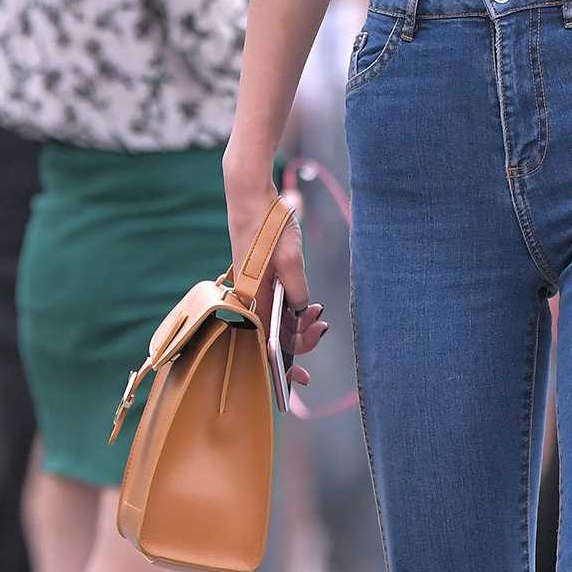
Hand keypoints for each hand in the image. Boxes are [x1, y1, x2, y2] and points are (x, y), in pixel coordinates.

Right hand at [224, 175, 329, 387]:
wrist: (249, 193)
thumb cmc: (267, 223)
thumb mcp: (291, 258)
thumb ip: (297, 289)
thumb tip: (301, 311)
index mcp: (250, 298)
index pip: (266, 344)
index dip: (283, 365)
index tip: (301, 378)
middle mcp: (247, 296)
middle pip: (273, 333)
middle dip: (300, 339)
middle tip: (323, 329)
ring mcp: (252, 287)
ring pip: (276, 318)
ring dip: (299, 322)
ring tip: (320, 315)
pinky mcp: (257, 277)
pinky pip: (275, 303)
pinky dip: (293, 307)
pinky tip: (309, 307)